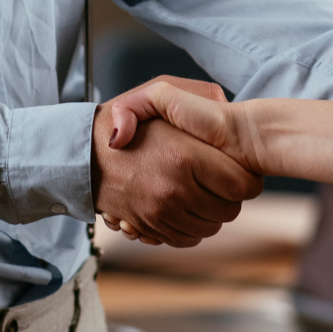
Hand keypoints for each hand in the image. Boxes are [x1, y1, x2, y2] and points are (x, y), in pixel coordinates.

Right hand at [93, 77, 263, 246]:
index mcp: (185, 156)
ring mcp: (161, 212)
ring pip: (210, 227)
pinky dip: (192, 228)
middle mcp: (175, 188)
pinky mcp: (149, 227)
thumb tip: (226, 104)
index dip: (249, 180)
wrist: (84, 156)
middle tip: (221, 183)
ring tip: (202, 194)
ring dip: (212, 214)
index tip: (242, 172)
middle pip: (230, 209)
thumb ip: (199, 93)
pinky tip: (187, 209)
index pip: (242, 184)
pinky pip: (188, 238)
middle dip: (231, 198)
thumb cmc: (127, 125)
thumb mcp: (159, 93)